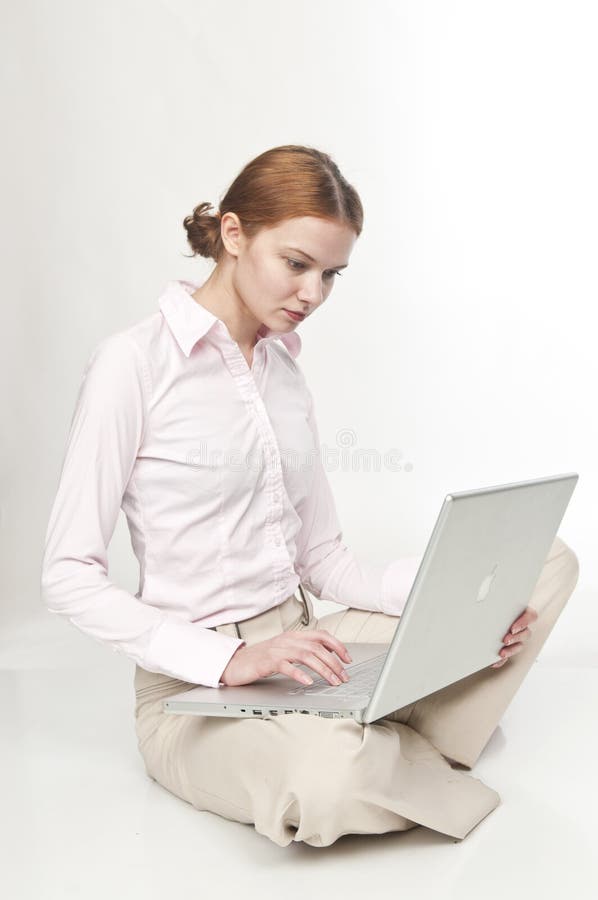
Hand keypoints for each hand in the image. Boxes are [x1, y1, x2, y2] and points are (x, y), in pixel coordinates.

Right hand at [220, 629, 352, 686]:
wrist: (235, 663)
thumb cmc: (260, 659)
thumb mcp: (284, 651)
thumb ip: (302, 651)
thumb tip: (325, 658)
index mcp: (293, 635)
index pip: (321, 635)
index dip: (337, 646)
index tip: (348, 659)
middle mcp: (287, 640)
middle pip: (317, 647)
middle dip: (334, 663)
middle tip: (344, 676)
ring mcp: (277, 650)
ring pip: (306, 655)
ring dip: (323, 669)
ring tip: (333, 681)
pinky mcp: (267, 662)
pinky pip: (286, 666)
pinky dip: (299, 673)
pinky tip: (308, 681)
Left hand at [491, 606, 538, 667]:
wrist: (484, 612)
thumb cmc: (493, 604)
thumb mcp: (496, 602)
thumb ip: (495, 603)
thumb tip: (486, 601)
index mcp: (522, 612)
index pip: (531, 616)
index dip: (524, 622)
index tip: (513, 628)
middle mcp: (521, 625)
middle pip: (526, 633)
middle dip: (516, 638)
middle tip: (505, 640)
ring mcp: (517, 637)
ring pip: (519, 645)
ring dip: (511, 650)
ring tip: (501, 653)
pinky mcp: (509, 647)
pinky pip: (508, 656)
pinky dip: (501, 660)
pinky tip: (494, 662)